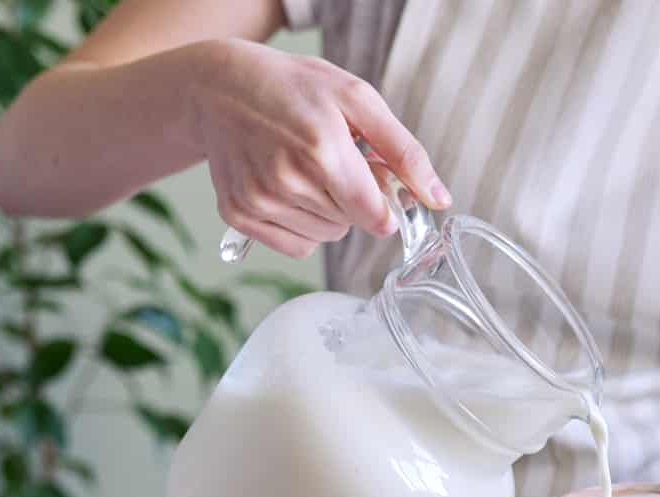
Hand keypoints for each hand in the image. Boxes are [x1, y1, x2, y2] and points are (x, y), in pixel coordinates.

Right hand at [187, 39, 450, 258]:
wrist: (220, 87)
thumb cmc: (295, 89)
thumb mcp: (358, 100)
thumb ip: (404, 152)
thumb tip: (439, 199)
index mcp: (322, 149)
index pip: (376, 217)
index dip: (382, 203)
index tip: (372, 179)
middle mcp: (287, 180)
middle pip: (352, 226)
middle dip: (352, 199)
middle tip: (329, 159)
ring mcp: (259, 200)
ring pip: (325, 238)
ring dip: (327, 212)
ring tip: (305, 169)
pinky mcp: (238, 214)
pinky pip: (296, 247)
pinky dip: (301, 226)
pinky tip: (286, 188)